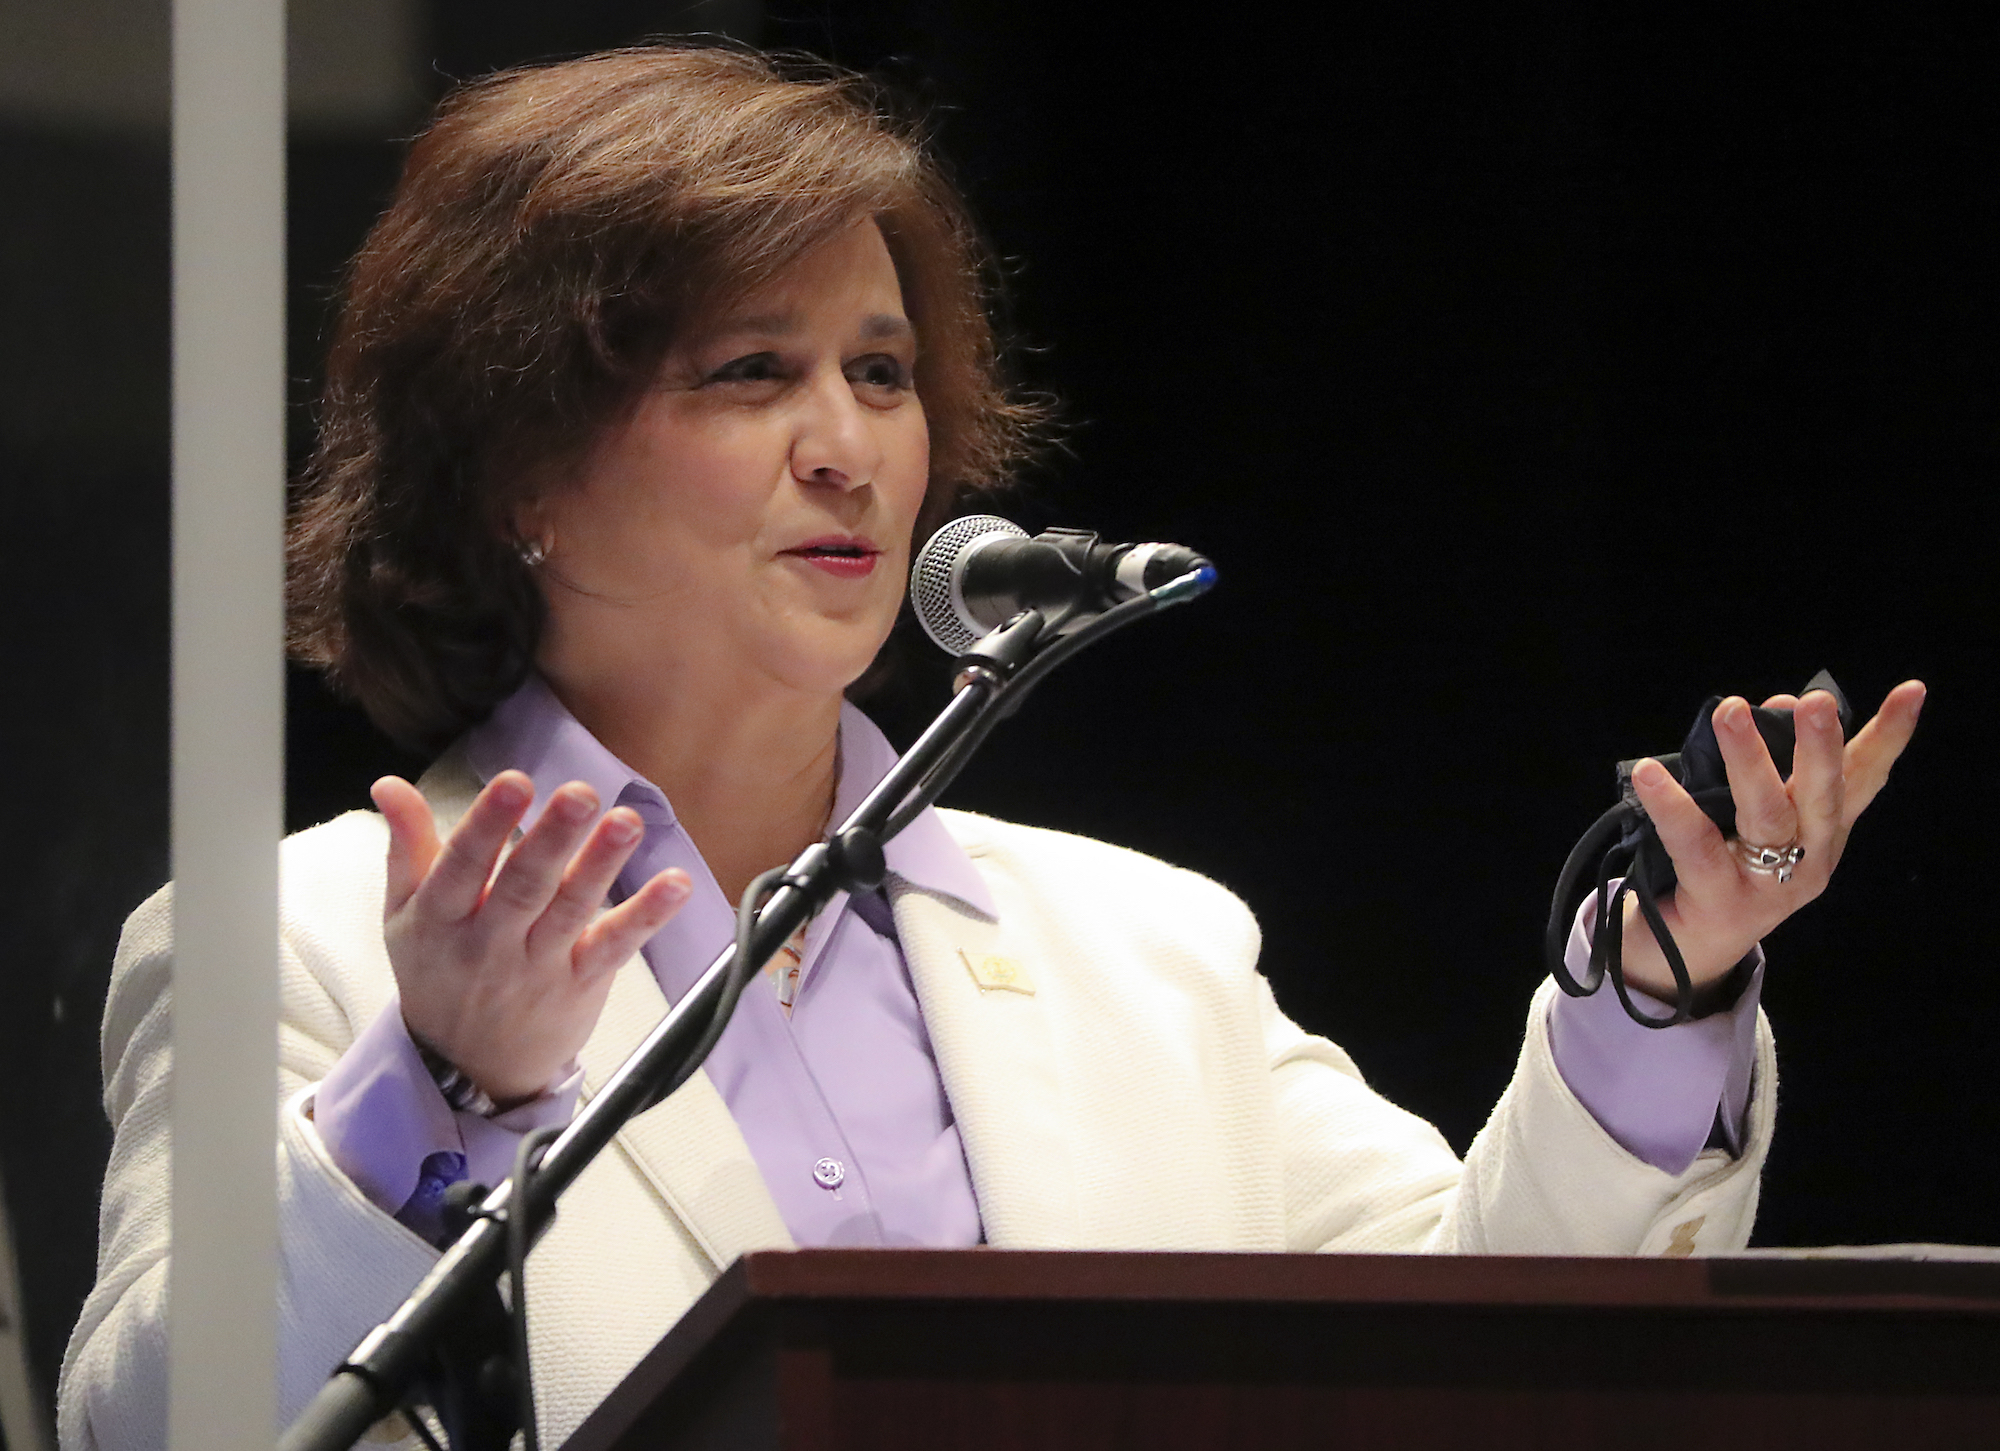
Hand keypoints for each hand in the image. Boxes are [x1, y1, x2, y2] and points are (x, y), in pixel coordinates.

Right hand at [372, 771, 691, 1105]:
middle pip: (523, 886)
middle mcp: (489, 943)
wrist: (467, 1069)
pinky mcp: (582, 983)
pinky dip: (647, 916)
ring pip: (571, 910)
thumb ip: (407, 846)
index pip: (462, 866)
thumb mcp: (406, 914)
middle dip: (552, 838)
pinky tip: (675, 886)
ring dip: (602, 864)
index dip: (487, 824)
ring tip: (626, 823)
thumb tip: (387, 783)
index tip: (514, 782)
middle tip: (580, 793)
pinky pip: (616, 947)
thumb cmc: (438, 972)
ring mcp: (539, 966)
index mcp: (441, 918)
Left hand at [1617, 680, 1926, 1000]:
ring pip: (1765, 816)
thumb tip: (1773, 704)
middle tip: (1815, 700)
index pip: (1864, 777)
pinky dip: (1671, 806)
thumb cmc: (1726, 865)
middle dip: (1821, 747)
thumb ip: (1772, 764)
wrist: (1689, 951)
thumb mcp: (1761, 818)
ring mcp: (1767, 884)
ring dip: (1749, 760)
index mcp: (1824, 831)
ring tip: (1729, 711)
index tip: (1913, 690)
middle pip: (1822, 797)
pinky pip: (1694, 846)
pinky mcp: (1718, 901)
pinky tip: (1649, 773)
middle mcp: (1808, 858)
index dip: (1888, 735)